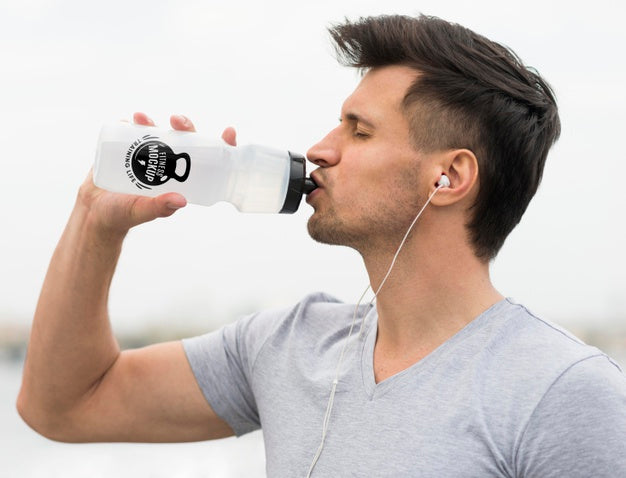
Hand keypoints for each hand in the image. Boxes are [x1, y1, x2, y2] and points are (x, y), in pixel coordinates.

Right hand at [77, 113, 236, 237]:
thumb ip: (158, 207)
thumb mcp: (141, 211)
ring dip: (153, 121)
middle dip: (185, 126)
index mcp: (180, 179)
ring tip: (140, 117)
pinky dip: (131, 122)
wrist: (93, 211)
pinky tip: (128, 121)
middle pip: (184, 139)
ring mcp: (147, 154)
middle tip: (176, 121)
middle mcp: (167, 164)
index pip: (208, 160)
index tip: (229, 132)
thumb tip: (181, 200)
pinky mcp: (126, 148)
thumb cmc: (122, 215)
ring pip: (158, 131)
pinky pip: (132, 130)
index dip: (222, 145)